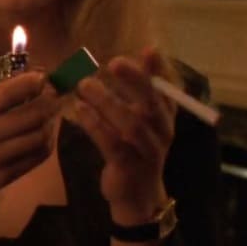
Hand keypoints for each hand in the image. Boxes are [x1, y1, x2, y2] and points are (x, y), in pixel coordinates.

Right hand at [0, 70, 57, 242]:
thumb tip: (34, 80)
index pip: (8, 94)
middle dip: (49, 102)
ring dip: (51, 122)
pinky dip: (47, 141)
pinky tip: (44, 134)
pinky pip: (38, 156)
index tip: (43, 78)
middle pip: (32, 115)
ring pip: (40, 136)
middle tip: (53, 96)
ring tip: (50, 114)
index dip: (33, 82)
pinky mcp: (6, 176)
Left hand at [68, 47, 175, 223]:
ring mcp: (146, 151)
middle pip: (151, 104)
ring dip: (107, 102)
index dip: (159, 71)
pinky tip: (80, 111)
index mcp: (165, 119)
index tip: (149, 49)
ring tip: (85, 85)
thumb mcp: (138, 121)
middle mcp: (161, 133)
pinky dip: (95, 125)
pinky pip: (112, 143)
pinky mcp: (128, 166)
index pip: (166, 90)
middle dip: (135, 81)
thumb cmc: (134, 150)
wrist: (136, 196)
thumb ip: (136, 92)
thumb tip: (131, 57)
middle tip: (113, 63)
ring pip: (130, 124)